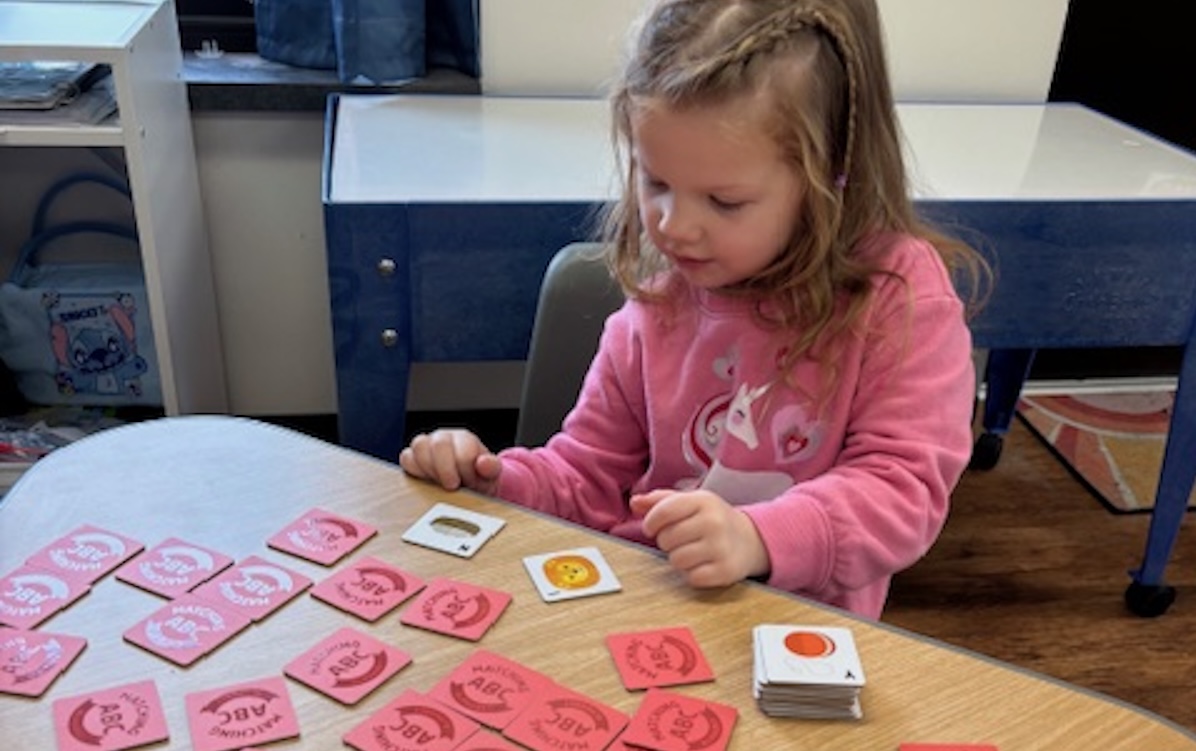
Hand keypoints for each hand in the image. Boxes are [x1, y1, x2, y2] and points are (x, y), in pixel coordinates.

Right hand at [398, 429, 500, 494]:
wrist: (467, 485)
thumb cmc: (478, 477)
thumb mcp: (490, 475)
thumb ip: (491, 467)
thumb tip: (484, 463)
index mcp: (465, 439)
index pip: (462, 448)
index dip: (465, 469)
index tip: (469, 482)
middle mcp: (444, 437)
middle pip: (439, 443)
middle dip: (446, 469)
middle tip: (453, 485)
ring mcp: (426, 445)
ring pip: (419, 446)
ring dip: (430, 469)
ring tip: (440, 483)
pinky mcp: (412, 457)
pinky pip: (407, 458)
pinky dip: (415, 471)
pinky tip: (428, 482)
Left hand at [630, 489, 769, 587]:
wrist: (750, 539)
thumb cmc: (711, 519)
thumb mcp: (689, 502)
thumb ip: (659, 501)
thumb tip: (634, 502)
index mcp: (703, 500)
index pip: (663, 512)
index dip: (651, 523)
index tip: (652, 528)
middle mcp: (714, 522)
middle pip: (666, 539)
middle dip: (668, 542)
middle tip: (681, 540)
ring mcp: (721, 547)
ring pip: (676, 560)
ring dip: (679, 559)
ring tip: (692, 551)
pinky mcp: (726, 571)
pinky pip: (692, 578)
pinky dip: (693, 574)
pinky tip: (703, 564)